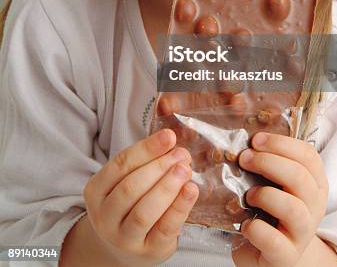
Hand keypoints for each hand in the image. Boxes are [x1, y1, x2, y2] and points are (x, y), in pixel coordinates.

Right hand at [83, 128, 198, 265]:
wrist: (127, 245)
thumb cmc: (130, 203)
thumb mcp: (127, 180)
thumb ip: (146, 162)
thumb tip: (172, 143)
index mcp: (96, 191)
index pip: (120, 165)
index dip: (146, 149)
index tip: (169, 136)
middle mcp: (105, 217)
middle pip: (130, 188)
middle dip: (159, 167)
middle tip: (181, 154)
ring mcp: (124, 238)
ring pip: (144, 212)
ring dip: (168, 186)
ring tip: (185, 170)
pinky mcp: (148, 251)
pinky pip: (164, 229)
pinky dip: (179, 207)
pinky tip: (191, 190)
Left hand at [232, 132, 327, 266]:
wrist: (278, 257)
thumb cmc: (274, 212)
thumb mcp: (278, 184)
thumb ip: (270, 162)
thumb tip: (247, 139)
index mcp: (315, 183)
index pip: (308, 155)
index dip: (280, 143)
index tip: (255, 139)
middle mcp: (314, 206)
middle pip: (299, 176)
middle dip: (267, 162)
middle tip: (244, 159)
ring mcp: (302, 233)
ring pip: (292, 207)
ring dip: (264, 195)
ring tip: (248, 195)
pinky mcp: (286, 256)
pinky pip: (273, 240)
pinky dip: (255, 229)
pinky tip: (246, 225)